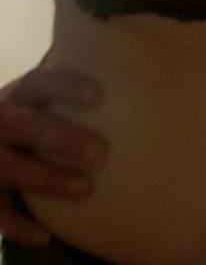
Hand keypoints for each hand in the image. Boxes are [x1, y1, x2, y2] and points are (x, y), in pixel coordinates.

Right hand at [0, 62, 107, 247]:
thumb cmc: (23, 115)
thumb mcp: (33, 97)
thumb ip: (60, 84)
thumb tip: (111, 54)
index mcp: (18, 95)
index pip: (41, 82)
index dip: (67, 87)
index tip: (98, 96)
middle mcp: (1, 122)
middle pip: (28, 126)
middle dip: (63, 139)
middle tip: (101, 153)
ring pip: (14, 168)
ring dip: (49, 179)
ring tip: (86, 189)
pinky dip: (18, 226)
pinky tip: (44, 235)